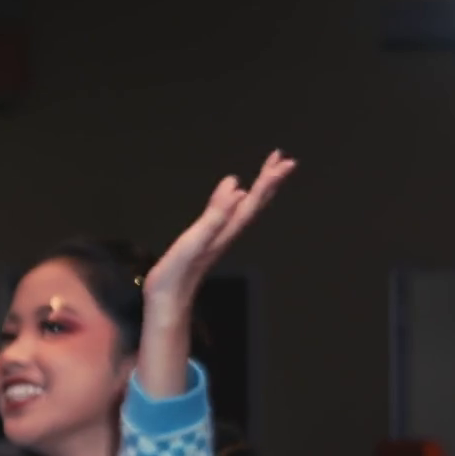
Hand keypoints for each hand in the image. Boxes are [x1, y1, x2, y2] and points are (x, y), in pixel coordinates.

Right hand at [143, 150, 297, 308]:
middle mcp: (230, 230)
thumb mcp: (197, 239)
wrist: (169, 296)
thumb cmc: (179, 271)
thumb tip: (239, 189)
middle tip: (285, 159)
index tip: (284, 161)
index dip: (269, 180)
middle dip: (270, 180)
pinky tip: (234, 193)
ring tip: (268, 170)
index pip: (254, 200)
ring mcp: (221, 234)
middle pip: (256, 201)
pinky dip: (236, 198)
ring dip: (259, 187)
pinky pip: (230, 211)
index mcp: (229, 228)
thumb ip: (217, 214)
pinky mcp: (210, 237)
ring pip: (247, 206)